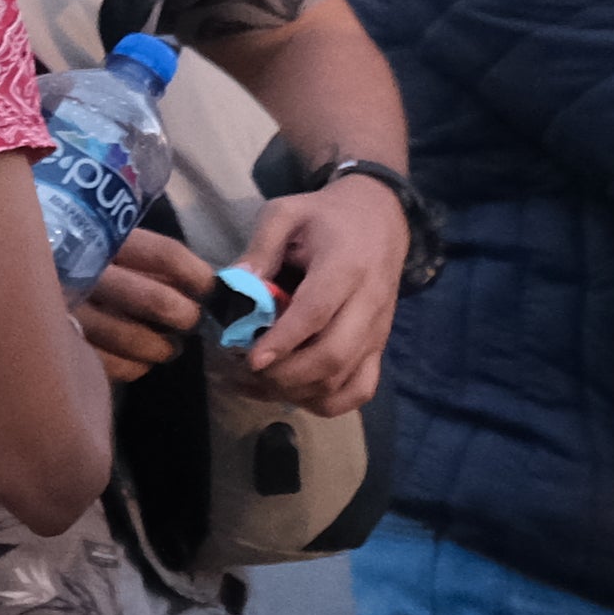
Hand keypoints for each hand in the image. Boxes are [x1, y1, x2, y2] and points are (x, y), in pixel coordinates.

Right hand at [76, 226, 209, 380]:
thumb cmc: (68, 256)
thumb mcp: (102, 241)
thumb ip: (143, 258)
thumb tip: (203, 282)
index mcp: (102, 239)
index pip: (166, 255)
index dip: (197, 275)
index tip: (210, 289)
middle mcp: (85, 272)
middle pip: (155, 300)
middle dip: (184, 316)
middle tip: (188, 321)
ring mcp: (70, 311)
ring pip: (134, 337)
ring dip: (162, 347)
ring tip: (167, 348)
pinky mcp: (62, 342)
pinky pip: (112, 365)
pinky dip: (135, 367)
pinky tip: (137, 361)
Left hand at [228, 171, 404, 417]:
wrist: (380, 218)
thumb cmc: (326, 216)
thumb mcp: (286, 212)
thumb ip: (260, 246)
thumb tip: (233, 285)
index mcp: (345, 266)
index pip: (317, 312)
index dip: (283, 340)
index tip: (250, 358)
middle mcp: (368, 304)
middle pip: (333, 356)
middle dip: (285, 374)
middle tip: (245, 371)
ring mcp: (377, 331)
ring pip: (344, 381)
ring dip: (298, 391)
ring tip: (257, 383)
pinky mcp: (379, 347)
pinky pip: (360, 390)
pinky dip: (326, 402)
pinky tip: (292, 392)